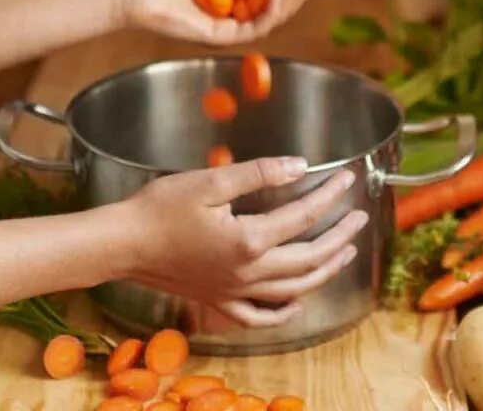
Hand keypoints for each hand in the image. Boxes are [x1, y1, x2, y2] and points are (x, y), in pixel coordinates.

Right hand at [119, 156, 366, 327]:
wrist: (123, 243)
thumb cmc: (161, 208)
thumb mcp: (211, 181)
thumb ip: (259, 174)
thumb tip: (298, 166)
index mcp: (248, 239)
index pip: (302, 216)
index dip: (329, 195)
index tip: (346, 178)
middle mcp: (247, 272)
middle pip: (309, 258)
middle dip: (340, 236)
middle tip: (359, 217)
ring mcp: (234, 291)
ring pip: (294, 289)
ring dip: (325, 271)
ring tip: (344, 253)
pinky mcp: (219, 300)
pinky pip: (260, 316)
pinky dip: (285, 312)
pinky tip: (298, 303)